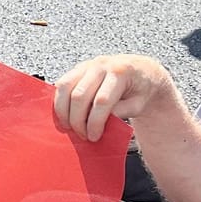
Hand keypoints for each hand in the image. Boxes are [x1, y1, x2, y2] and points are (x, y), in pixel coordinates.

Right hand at [53, 55, 178, 141]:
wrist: (142, 70)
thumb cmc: (142, 88)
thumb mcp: (139, 104)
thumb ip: (121, 112)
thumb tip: (101, 122)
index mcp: (120, 73)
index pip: (101, 101)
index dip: (95, 122)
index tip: (94, 136)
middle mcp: (101, 65)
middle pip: (79, 96)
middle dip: (77, 120)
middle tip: (82, 135)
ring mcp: (87, 65)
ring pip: (64, 87)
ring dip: (63, 111)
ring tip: (68, 127)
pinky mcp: (78, 68)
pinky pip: (61, 83)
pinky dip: (59, 101)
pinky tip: (64, 114)